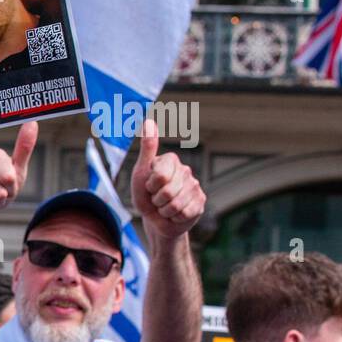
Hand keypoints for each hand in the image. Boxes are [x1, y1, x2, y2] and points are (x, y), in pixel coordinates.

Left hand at [130, 120, 205, 239]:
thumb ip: (147, 149)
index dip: (150, 186)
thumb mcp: (141, 172)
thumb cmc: (145, 195)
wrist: (156, 220)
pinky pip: (185, 213)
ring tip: (164, 207)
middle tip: (156, 199)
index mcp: (171, 161)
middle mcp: (186, 171)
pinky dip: (174, 218)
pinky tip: (175, 214)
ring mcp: (195, 187)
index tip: (149, 186)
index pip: (160, 176)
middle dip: (156, 201)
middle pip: (167, 192)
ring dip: (164, 211)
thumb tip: (149, 121)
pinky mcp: (201, 203)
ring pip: (176, 204)